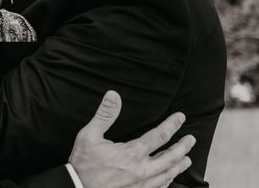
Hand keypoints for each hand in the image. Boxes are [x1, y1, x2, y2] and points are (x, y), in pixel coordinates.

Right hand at [70, 91, 194, 187]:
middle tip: (191, 139)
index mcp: (131, 154)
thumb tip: (113, 95)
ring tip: (187, 159)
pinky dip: (168, 181)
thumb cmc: (83, 164)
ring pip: (167, 174)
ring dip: (179, 165)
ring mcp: (141, 185)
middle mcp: (141, 171)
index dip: (171, 125)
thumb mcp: (89, 136)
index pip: (159, 136)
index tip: (180, 117)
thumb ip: (104, 115)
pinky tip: (169, 178)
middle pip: (170, 157)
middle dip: (182, 146)